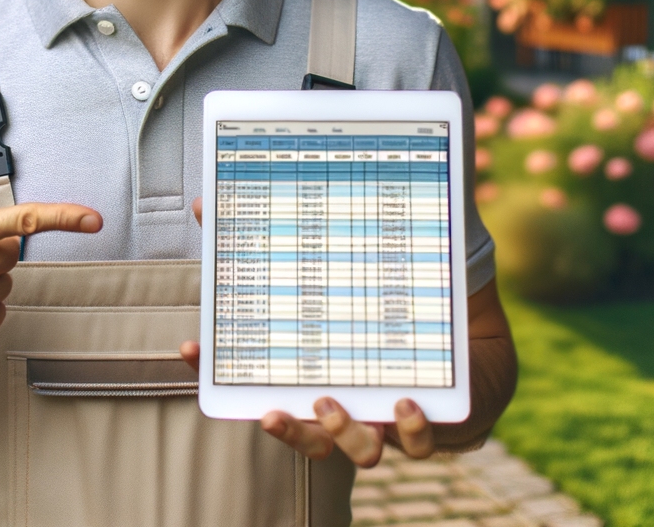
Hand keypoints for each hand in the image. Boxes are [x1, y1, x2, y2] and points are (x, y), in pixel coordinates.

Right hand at [182, 197, 433, 466]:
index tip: (193, 347)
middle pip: (308, 438)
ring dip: (344, 436)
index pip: (253, 383)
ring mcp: (385, 417)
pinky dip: (410, 431)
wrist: (460, 342)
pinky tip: (406, 403)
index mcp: (314, 374)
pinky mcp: (427, 421)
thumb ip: (268, 240)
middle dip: (290, 431)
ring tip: (331, 404)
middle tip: (272, 412)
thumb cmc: (376, 306)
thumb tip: (203, 201)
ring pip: (360, 451)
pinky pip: (418, 443)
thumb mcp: (331, 271)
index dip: (215, 371)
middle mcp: (346, 405)